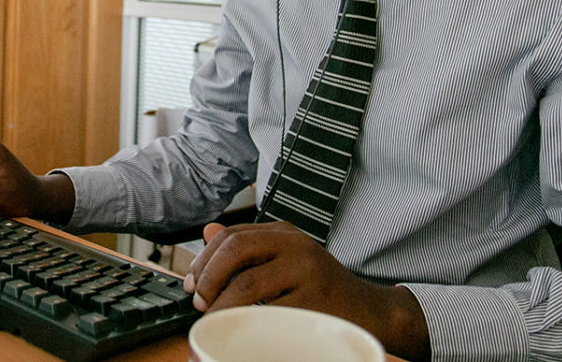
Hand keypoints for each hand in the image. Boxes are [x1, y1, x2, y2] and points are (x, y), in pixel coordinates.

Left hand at [184, 221, 429, 361]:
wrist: (370, 311)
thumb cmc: (322, 288)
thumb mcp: (285, 259)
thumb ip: (248, 247)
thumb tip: (207, 231)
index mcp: (283, 233)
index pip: (231, 236)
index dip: (203, 260)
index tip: (191, 284)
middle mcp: (295, 245)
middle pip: (235, 250)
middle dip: (208, 278)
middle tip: (199, 302)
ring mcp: (307, 271)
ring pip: (247, 284)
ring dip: (221, 305)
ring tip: (214, 318)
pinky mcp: (315, 300)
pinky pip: (269, 312)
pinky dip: (248, 323)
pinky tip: (244, 330)